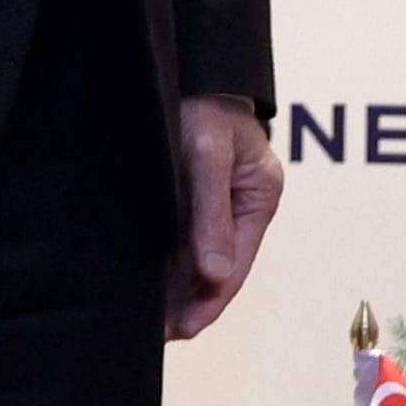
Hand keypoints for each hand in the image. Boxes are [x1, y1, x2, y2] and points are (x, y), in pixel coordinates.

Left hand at [167, 94, 283, 339]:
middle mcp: (242, 207)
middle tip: (157, 336)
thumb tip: (216, 276)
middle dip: (190, 304)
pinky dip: (167, 268)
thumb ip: (210, 213)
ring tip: (148, 323)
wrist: (187, 69)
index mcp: (259, 198)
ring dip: (177, 291)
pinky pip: (182, 243)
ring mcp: (217, 205)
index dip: (211, 302)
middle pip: (218, 270)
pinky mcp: (191, 199)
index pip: (236, 265)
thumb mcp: (207, 153)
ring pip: (198, 261)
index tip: (184, 330)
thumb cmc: (203, 103)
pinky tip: (146, 287)